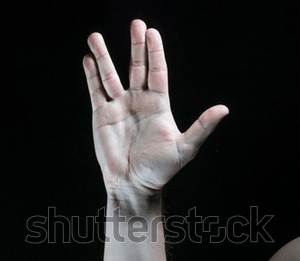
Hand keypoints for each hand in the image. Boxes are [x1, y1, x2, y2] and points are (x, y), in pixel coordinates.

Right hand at [83, 19, 228, 197]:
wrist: (133, 185)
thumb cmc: (160, 170)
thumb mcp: (185, 148)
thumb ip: (202, 127)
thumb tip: (224, 109)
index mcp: (158, 105)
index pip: (158, 72)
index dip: (155, 52)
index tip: (152, 32)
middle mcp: (139, 102)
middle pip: (137, 67)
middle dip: (136, 46)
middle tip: (136, 24)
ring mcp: (119, 108)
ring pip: (111, 76)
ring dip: (104, 56)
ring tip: (95, 37)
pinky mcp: (102, 116)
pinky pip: (96, 91)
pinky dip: (91, 76)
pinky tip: (88, 60)